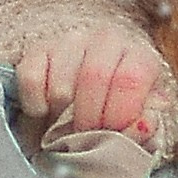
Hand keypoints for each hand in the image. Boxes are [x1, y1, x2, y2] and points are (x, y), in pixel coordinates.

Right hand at [12, 17, 168, 141]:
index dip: (118, 115)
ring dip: (61, 116)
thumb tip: (143, 125)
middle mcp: (107, 39)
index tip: (111, 134)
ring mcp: (70, 41)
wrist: (97, 87)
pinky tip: (46, 114)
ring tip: (66, 130)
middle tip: (86, 138)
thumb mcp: (141, 119)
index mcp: (140, 55)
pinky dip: (35, 105)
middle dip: (88, 119)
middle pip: (94, 77)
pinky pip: (30, 78)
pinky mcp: (38, 49)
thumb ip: (147, 127)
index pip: (131, 79)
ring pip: (61, 83)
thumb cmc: (122, 108)